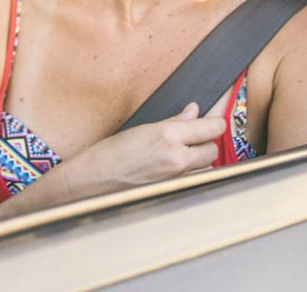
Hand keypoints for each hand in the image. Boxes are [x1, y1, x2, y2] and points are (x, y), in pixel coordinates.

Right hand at [80, 102, 225, 193]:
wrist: (91, 183)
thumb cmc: (110, 154)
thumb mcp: (143, 128)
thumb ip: (175, 121)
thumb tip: (194, 111)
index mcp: (168, 136)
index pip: (212, 128)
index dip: (216, 122)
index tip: (214, 121)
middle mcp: (176, 159)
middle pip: (213, 149)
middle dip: (206, 143)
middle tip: (192, 139)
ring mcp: (176, 180)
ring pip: (207, 168)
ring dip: (200, 161)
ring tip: (179, 157)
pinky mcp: (173, 194)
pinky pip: (194, 181)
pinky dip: (191, 175)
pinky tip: (174, 171)